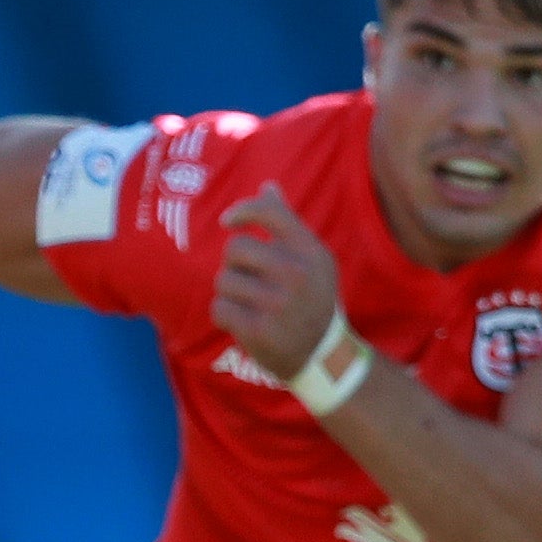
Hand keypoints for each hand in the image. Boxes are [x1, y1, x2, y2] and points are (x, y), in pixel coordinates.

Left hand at [208, 188, 344, 383]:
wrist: (322, 355)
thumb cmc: (311, 299)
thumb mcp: (311, 260)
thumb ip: (287, 223)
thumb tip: (267, 186)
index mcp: (310, 252)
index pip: (271, 213)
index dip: (243, 211)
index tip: (228, 222)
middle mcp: (296, 273)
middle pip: (235, 248)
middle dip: (234, 265)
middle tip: (251, 282)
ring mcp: (278, 303)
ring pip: (223, 281)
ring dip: (230, 294)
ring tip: (252, 305)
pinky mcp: (259, 329)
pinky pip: (219, 308)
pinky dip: (225, 316)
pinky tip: (244, 322)